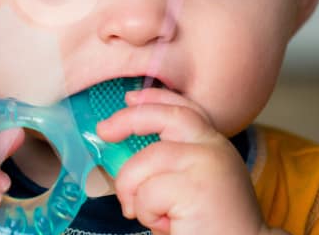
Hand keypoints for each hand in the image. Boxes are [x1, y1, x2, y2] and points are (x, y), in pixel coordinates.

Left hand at [96, 88, 269, 234]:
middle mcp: (213, 148)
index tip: (130, 98)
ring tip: (150, 215)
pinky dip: (147, 214)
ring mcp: (205, 164)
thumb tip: (127, 149)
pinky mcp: (194, 187)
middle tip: (104, 130)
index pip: (184, 109)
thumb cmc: (212, 226)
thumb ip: (173, 164)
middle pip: (163, 116)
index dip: (154, 99)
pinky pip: (147, 193)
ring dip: (134, 192)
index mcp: (214, 146)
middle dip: (128, 119)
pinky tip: (168, 226)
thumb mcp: (194, 184)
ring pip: (144, 162)